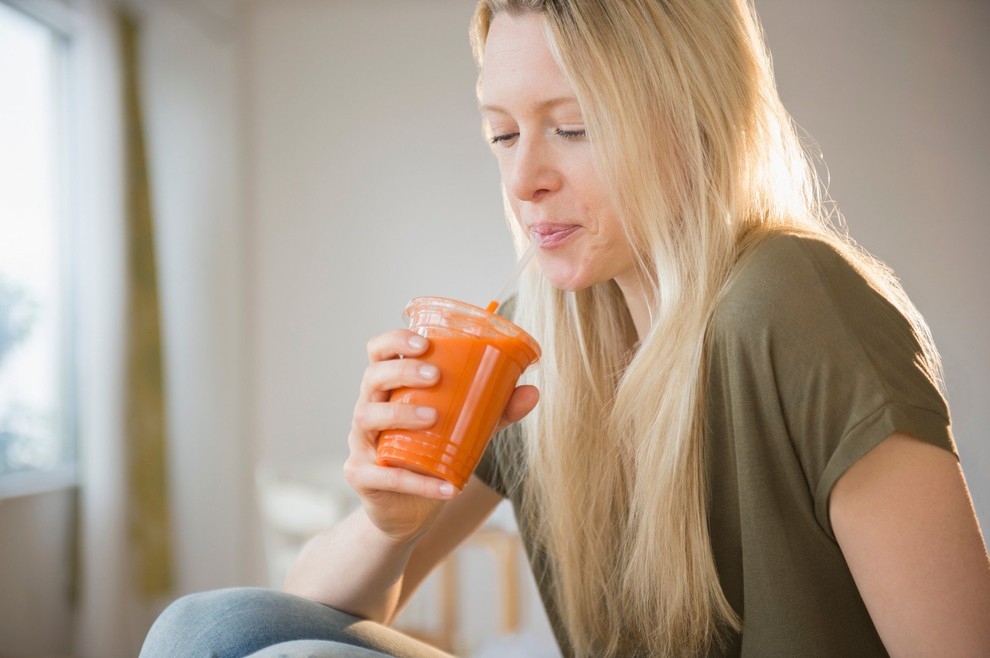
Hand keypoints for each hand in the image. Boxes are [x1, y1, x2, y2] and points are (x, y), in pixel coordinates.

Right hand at [344, 329, 537, 545]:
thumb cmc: (432, 456)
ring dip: (400, 413)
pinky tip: (448, 487)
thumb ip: (494, 412)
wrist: (408, 510)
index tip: (424, 342)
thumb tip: (533, 392)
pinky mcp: (361, 476)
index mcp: (389, 389)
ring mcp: (361, 443)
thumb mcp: (465, 430)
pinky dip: (418, 481)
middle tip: (435, 376)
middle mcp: (369, 408)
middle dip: (402, 371)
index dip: (394, 341)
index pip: (378, 352)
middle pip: (372, 377)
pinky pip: (386, 476)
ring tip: (433, 418)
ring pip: (367, 418)